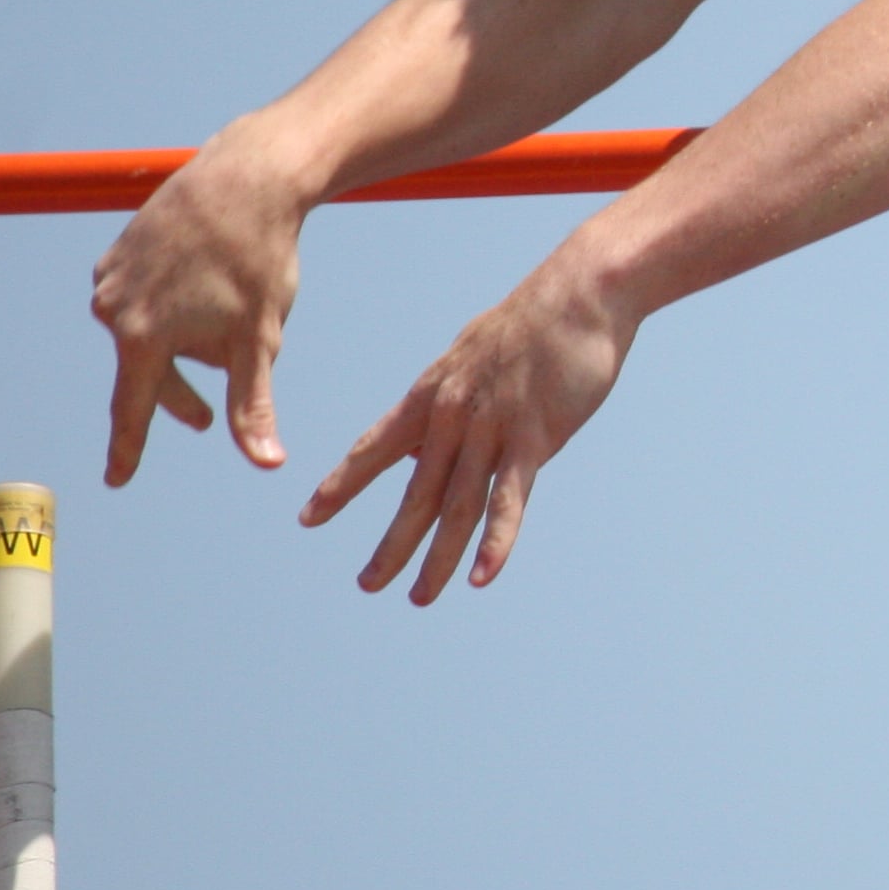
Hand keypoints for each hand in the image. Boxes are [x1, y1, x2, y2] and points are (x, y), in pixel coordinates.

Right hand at [92, 126, 314, 483]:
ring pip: (153, 331)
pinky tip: (207, 280)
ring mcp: (111, 276)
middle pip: (149, 372)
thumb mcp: (260, 339)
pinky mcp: (119, 250)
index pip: (133, 408)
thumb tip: (268, 464)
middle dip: (181, 393)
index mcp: (142, 337)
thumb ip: (254, 405)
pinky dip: (177, 302)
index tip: (117, 480)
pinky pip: (149, 296)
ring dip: (187, 338)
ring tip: (228, 309)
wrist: (244, 179)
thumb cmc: (256, 260)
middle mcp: (112, 308)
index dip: (128, 449)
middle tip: (206, 418)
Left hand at [303, 249, 636, 602]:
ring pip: (457, 506)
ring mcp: (491, 427)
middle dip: (390, 544)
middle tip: (367, 584)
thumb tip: (427, 439)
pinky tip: (483, 576)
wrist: (579, 292)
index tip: (309, 517)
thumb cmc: (532, 322)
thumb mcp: (472, 356)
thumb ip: (449, 400)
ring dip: (437, 558)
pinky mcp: (534, 437)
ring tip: (419, 597)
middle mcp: (452, 416)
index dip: (341, 485)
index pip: (373, 448)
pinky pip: (510, 500)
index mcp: (432, 394)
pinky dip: (496, 542)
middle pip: (414, 493)